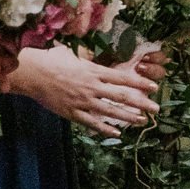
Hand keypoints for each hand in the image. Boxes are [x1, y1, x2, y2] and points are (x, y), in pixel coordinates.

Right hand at [20, 44, 160, 138]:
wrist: (33, 74)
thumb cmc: (52, 60)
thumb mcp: (74, 54)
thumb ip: (88, 58)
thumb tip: (95, 56)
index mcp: (94, 71)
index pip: (122, 78)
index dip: (139, 83)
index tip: (153, 87)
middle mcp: (92, 87)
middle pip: (122, 97)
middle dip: (141, 103)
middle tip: (156, 108)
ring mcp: (83, 101)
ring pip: (110, 112)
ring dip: (128, 117)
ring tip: (142, 121)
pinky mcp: (72, 113)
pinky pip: (92, 123)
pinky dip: (105, 129)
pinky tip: (116, 134)